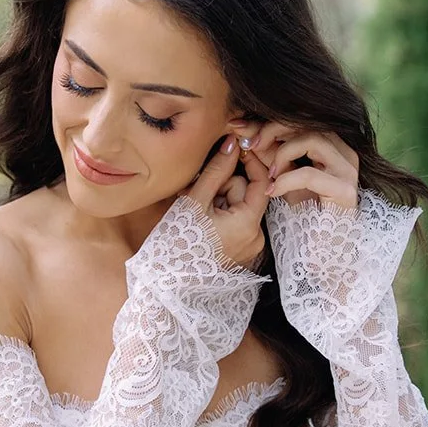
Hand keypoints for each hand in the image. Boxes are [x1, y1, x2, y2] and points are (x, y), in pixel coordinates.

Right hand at [183, 134, 270, 268]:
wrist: (166, 282)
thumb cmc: (178, 243)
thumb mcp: (195, 200)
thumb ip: (216, 170)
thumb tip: (233, 143)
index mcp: (248, 225)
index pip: (261, 182)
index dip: (250, 162)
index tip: (235, 148)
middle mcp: (255, 237)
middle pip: (246, 194)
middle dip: (222, 186)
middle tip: (197, 190)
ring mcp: (248, 246)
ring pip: (237, 206)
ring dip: (216, 200)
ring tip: (193, 208)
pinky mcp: (239, 251)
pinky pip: (233, 221)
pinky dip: (218, 214)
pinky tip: (199, 219)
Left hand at [241, 121, 358, 210]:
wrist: (320, 249)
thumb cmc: (303, 213)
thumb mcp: (282, 177)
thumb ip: (269, 154)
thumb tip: (245, 132)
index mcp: (334, 145)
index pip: (302, 120)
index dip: (269, 120)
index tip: (239, 126)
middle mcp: (345, 153)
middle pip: (309, 123)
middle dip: (272, 130)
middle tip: (249, 144)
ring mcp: (348, 170)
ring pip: (313, 140)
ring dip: (282, 153)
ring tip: (268, 173)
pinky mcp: (345, 191)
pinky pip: (310, 174)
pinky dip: (286, 180)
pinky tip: (272, 190)